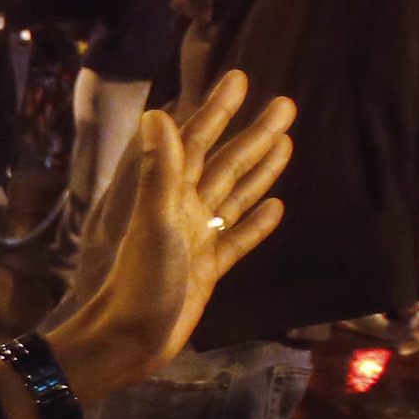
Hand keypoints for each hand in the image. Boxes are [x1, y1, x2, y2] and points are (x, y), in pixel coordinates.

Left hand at [39, 69, 294, 403]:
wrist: (130, 340)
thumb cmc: (140, 283)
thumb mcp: (154, 222)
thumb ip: (159, 170)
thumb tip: (156, 112)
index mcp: (170, 195)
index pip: (199, 141)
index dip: (217, 110)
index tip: (239, 78)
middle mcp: (185, 210)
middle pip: (226, 163)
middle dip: (253, 133)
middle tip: (286, 104)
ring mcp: (198, 238)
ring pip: (236, 194)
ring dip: (261, 168)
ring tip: (288, 141)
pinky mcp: (209, 268)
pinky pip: (239, 238)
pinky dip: (257, 221)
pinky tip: (278, 206)